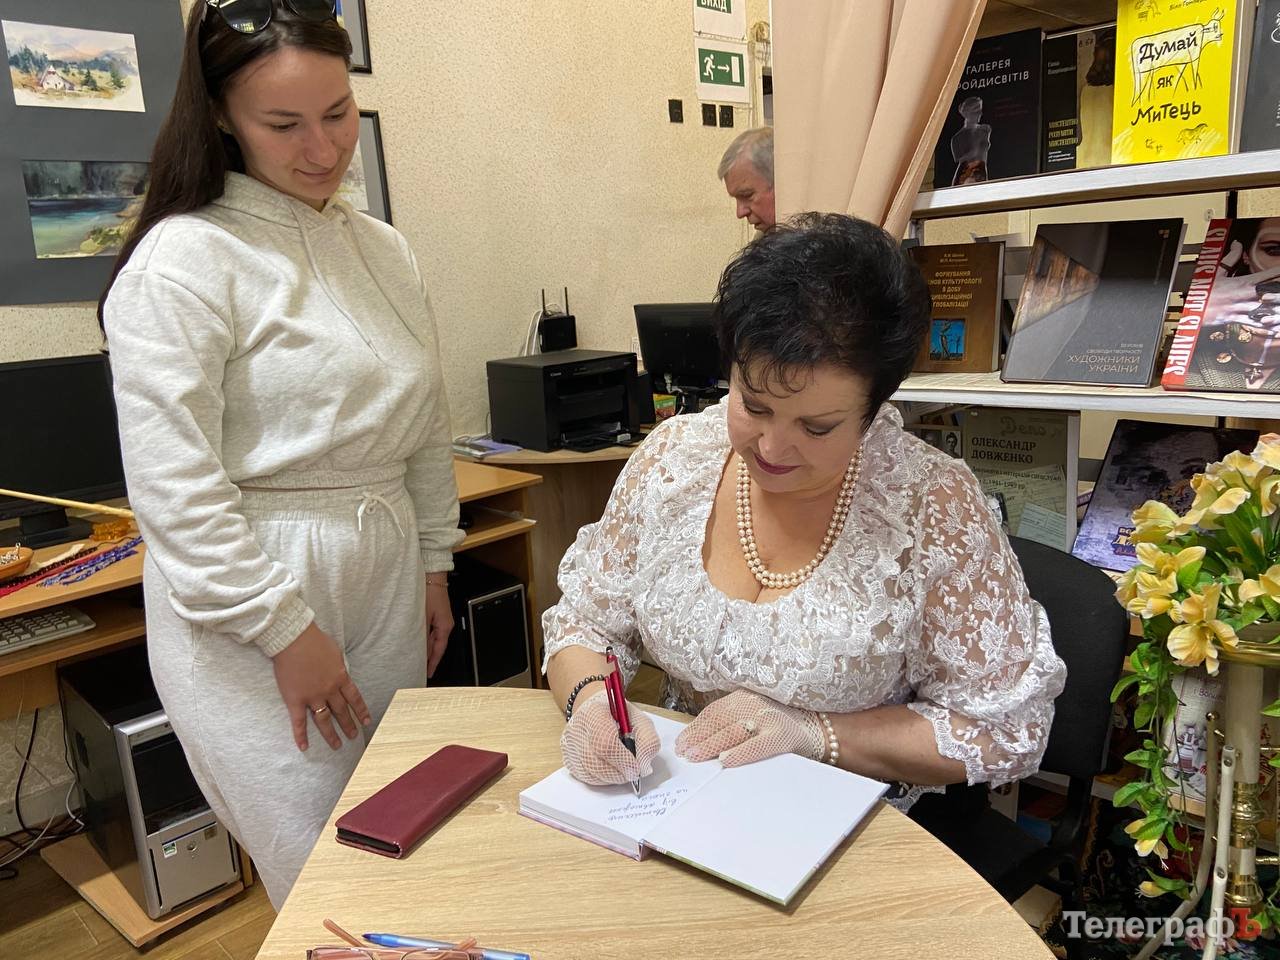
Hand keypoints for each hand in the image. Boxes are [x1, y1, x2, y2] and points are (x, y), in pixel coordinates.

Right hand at [272, 622, 371, 751]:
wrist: (294, 639)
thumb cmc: (314, 641)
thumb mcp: (335, 652)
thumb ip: (339, 666)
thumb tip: (341, 673)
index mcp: (340, 677)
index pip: (355, 698)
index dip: (361, 710)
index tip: (366, 721)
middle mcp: (329, 690)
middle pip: (342, 711)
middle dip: (349, 725)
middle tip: (354, 736)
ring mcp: (312, 696)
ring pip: (324, 720)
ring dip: (331, 734)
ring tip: (337, 745)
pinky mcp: (295, 700)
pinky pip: (298, 722)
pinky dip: (301, 736)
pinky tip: (304, 747)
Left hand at [425, 579, 452, 678]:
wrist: (432, 575)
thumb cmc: (429, 592)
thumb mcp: (423, 616)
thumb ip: (422, 634)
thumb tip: (421, 650)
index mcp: (445, 626)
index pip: (439, 650)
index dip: (433, 663)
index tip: (428, 673)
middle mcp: (445, 624)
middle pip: (437, 645)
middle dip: (429, 657)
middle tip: (420, 668)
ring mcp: (441, 618)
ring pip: (433, 638)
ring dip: (426, 647)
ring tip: (417, 657)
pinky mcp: (436, 613)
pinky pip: (431, 630)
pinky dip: (424, 637)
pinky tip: (417, 640)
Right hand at [561, 689, 659, 785]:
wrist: (594, 711)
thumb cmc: (619, 717)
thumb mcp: (641, 721)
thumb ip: (648, 741)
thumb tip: (643, 768)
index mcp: (594, 713)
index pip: (605, 743)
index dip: (622, 760)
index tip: (637, 769)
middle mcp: (576, 730)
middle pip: (596, 763)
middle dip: (619, 773)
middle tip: (633, 771)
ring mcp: (569, 747)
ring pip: (592, 775)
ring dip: (612, 776)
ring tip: (622, 765)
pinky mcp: (568, 761)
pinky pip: (587, 779)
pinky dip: (603, 778)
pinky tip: (610, 766)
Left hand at [675, 689, 824, 766]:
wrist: (818, 728)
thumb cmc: (780, 723)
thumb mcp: (754, 712)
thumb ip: (732, 720)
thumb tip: (699, 738)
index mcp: (745, 696)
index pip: (714, 712)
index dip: (695, 727)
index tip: (682, 741)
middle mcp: (754, 703)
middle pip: (719, 722)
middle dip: (698, 738)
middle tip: (684, 752)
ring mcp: (767, 719)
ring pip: (732, 733)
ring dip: (710, 746)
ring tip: (695, 756)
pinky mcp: (780, 736)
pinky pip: (756, 746)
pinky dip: (739, 753)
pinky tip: (725, 760)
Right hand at [1203, 241, 1279, 325]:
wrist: (1192, 309)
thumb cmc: (1203, 292)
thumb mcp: (1216, 272)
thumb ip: (1231, 258)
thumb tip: (1237, 244)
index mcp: (1243, 282)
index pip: (1268, 275)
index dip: (1279, 271)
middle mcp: (1246, 296)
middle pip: (1273, 293)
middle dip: (1279, 291)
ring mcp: (1244, 309)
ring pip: (1268, 309)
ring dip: (1277, 308)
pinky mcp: (1239, 320)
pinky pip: (1257, 324)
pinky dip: (1268, 326)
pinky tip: (1275, 327)